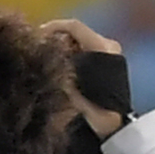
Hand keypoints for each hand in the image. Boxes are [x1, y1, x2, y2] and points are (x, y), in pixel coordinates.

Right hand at [41, 16, 129, 140]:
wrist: (117, 127)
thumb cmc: (95, 109)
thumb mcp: (70, 88)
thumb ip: (57, 66)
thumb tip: (40, 54)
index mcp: (102, 48)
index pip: (74, 26)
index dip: (52, 27)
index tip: (37, 35)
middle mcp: (109, 46)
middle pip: (78, 32)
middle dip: (58, 37)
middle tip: (40, 47)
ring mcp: (113, 54)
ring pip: (83, 41)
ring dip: (66, 46)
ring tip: (50, 58)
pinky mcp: (113, 63)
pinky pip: (90, 51)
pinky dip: (75, 54)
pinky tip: (64, 66)